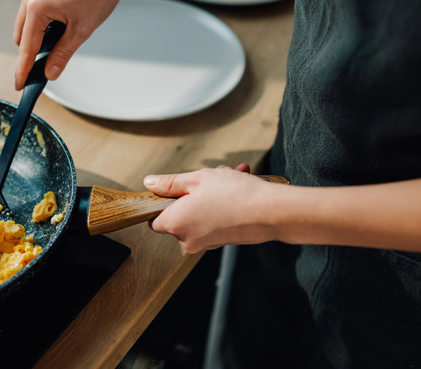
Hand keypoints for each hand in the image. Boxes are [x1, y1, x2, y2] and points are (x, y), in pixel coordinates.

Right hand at [13, 0, 128, 89]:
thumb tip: (50, 73)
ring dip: (38, 36)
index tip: (19, 84)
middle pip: (22, 37)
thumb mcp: (80, 32)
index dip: (23, 69)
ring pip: (26, 24)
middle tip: (50, 63)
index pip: (27, 47)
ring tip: (64, 35)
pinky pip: (33, 11)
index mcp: (37, 7)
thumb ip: (62, 55)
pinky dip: (42, 23)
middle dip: (33, 51)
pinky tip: (62, 23)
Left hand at [143, 164, 279, 252]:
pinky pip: (214, 220)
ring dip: (212, 194)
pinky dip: (222, 205)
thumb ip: (169, 183)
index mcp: (175, 224)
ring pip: (200, 213)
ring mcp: (205, 243)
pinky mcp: (221, 242)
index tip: (175, 189)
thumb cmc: (234, 194)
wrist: (271, 213)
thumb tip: (150, 183)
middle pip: (180, 214)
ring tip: (231, 177)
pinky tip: (239, 187)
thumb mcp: (197, 178)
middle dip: (194, 192)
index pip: (154, 218)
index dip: (161, 202)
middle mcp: (187, 239)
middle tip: (211, 176)